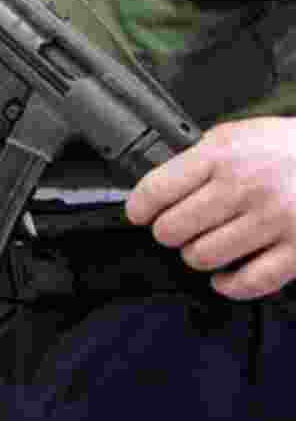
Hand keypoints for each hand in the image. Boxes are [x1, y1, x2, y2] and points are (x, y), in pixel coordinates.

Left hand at [126, 117, 295, 299]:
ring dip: (196, 256)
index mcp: (223, 155)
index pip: (157, 189)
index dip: (139, 207)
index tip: (139, 213)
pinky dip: (229, 285)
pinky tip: (225, 276)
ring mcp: (272, 220)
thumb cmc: (287, 147)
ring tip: (203, 246)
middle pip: (173, 229)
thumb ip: (199, 160)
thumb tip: (159, 189)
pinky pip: (249, 282)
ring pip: (203, 257)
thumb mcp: (237, 135)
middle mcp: (245, 187)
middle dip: (168, 232)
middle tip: (175, 229)